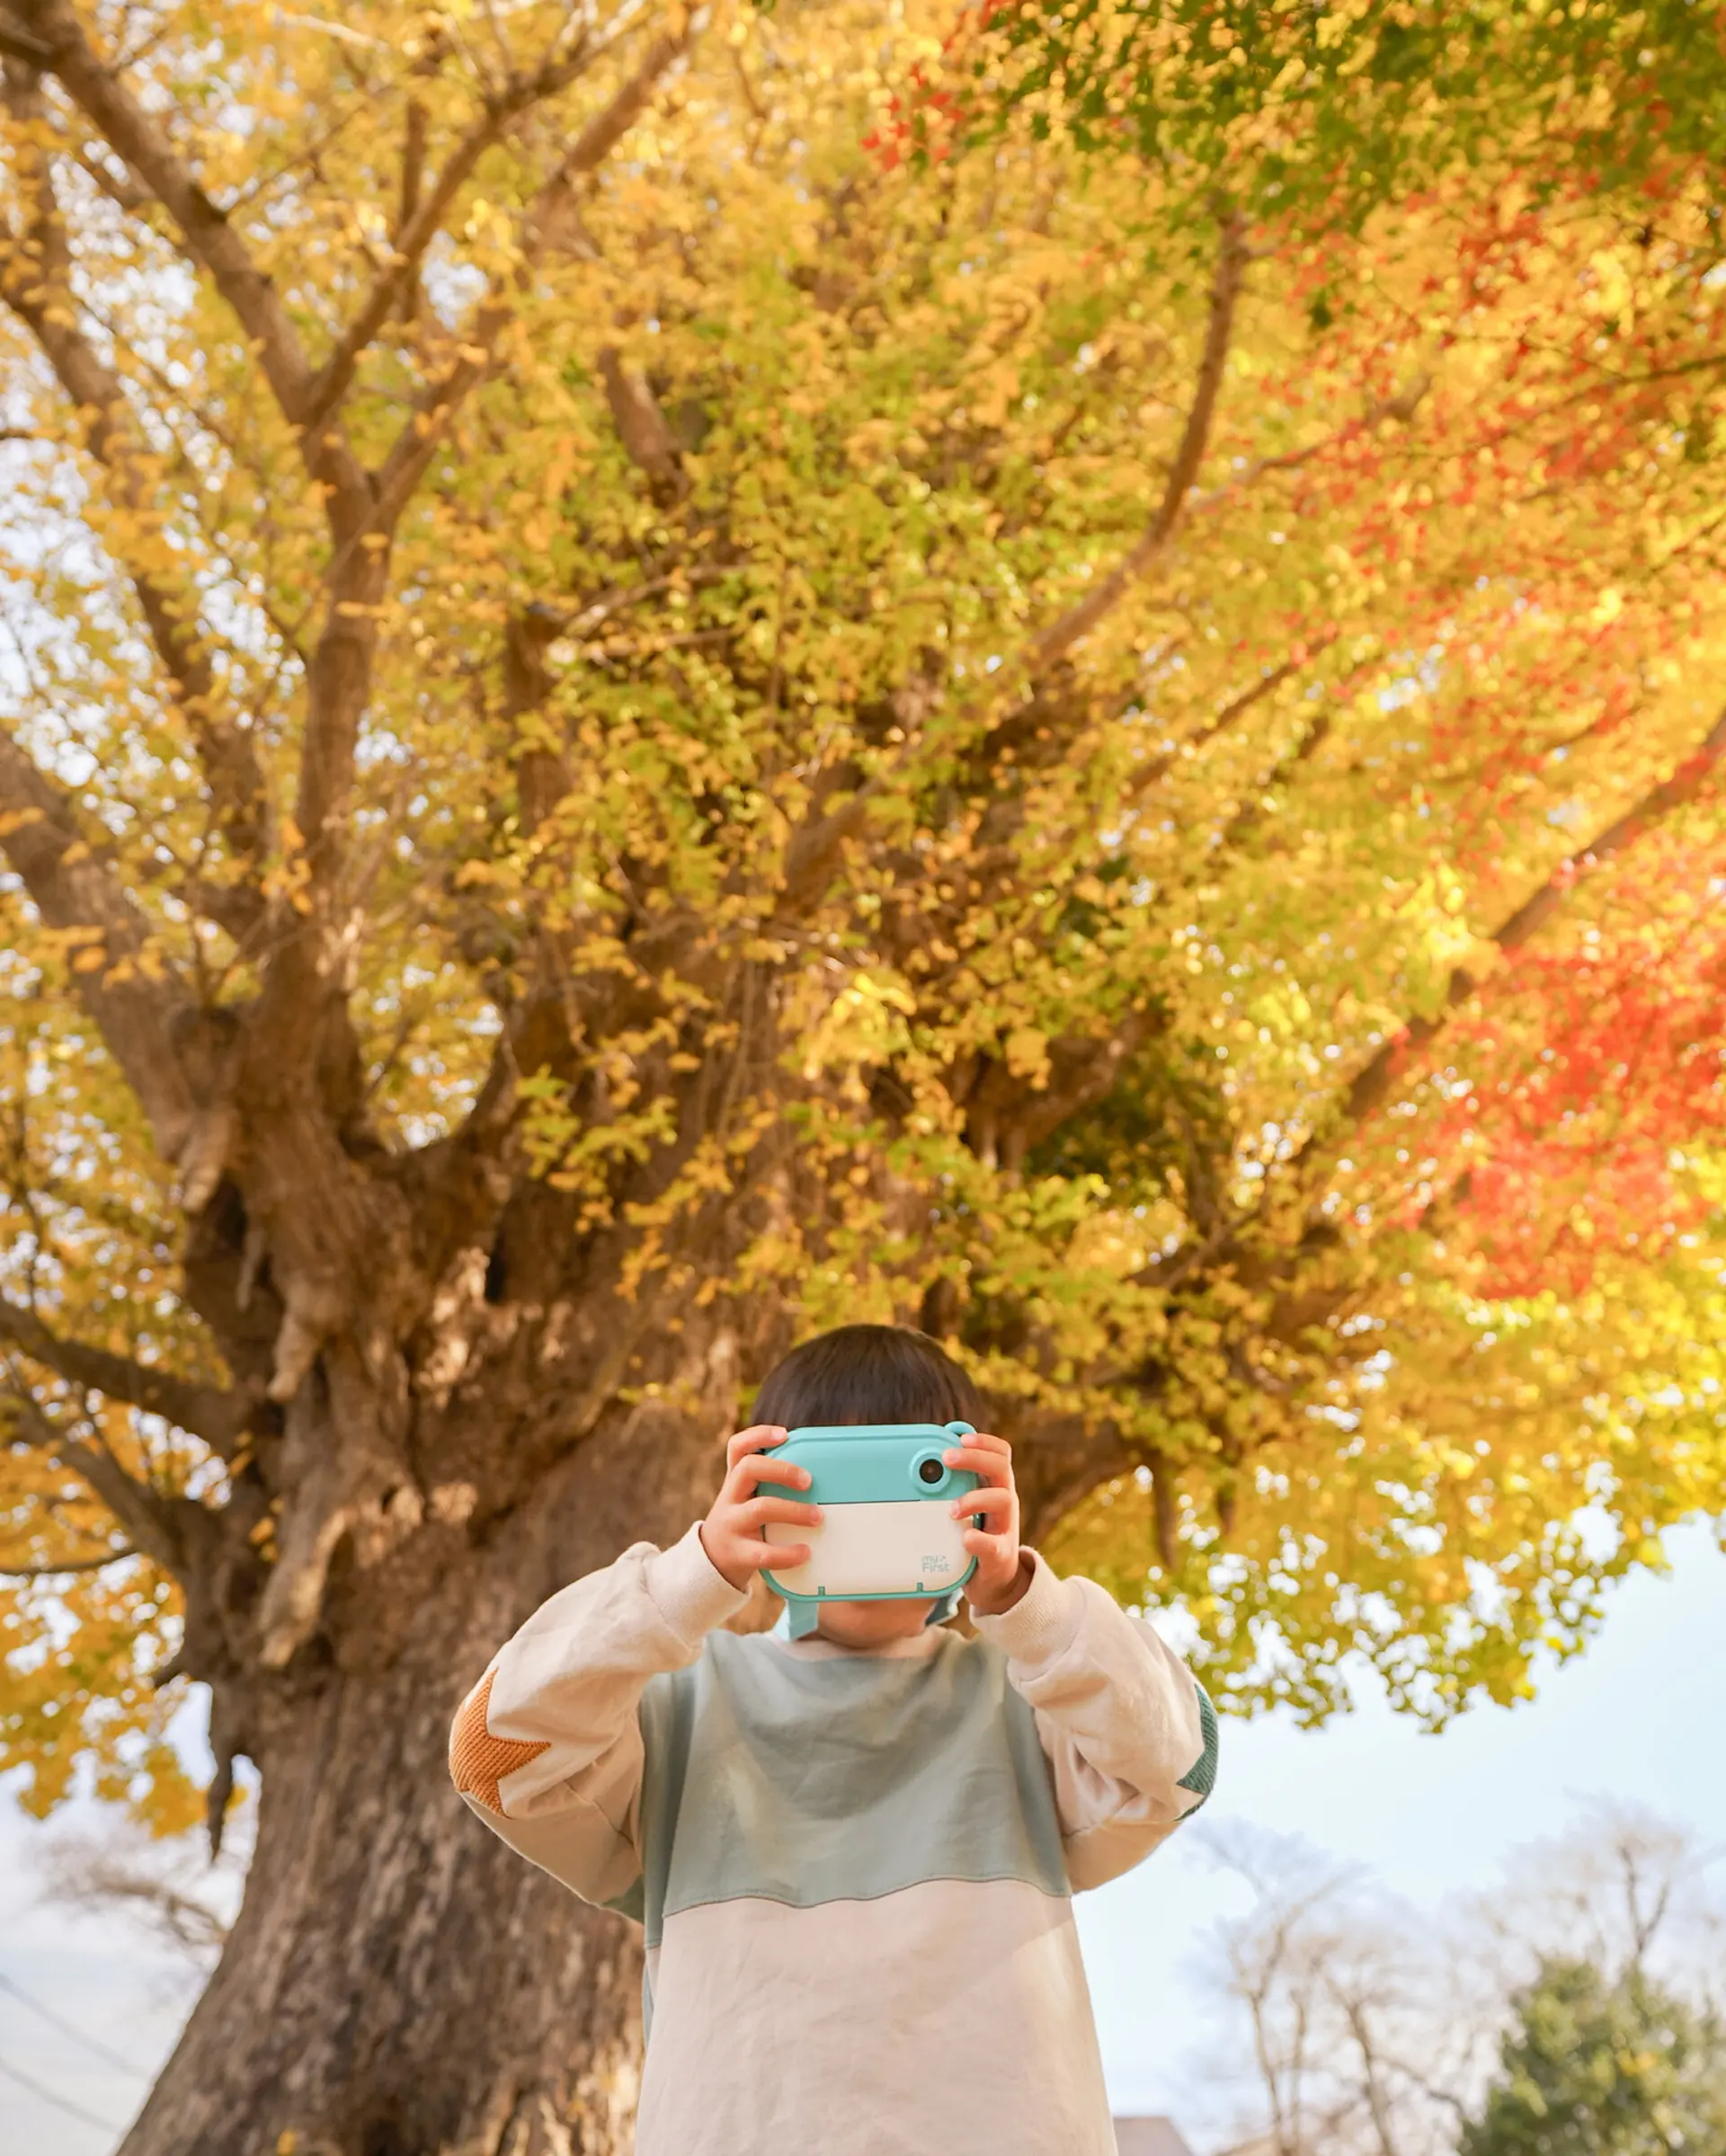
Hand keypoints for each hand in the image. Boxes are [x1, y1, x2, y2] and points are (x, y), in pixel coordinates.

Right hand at [699, 1426, 821, 1591]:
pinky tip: (804, 1552)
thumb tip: (820, 1473)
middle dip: (781, 1470)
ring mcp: (732, 1524)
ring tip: (817, 1517)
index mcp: (735, 1480)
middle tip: (808, 1481)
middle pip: (748, 1469)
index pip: (737, 1448)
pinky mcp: (738, 1554)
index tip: (784, 1434)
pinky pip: (764, 1552)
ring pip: (760, 1509)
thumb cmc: (743, 1521)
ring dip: (793, 1510)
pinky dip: (787, 1553)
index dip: (758, 1436)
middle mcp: (730, 1498)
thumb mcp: (746, 1496)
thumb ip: (770, 1483)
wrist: (712, 1560)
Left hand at [946, 1431, 1029, 1615]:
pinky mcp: (999, 1556)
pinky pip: (994, 1545)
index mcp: (996, 1488)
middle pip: (1001, 1469)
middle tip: (947, 1459)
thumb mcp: (967, 1508)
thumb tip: (922, 1462)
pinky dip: (979, 1540)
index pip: (1000, 1455)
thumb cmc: (975, 1537)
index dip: (985, 1442)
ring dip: (975, 1498)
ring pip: (1003, 1500)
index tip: (962, 1438)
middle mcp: (1005, 1504)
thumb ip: (953, 1488)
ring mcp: (1005, 1529)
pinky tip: (965, 1538)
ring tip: (951, 1508)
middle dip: (975, 1459)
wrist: (993, 1581)